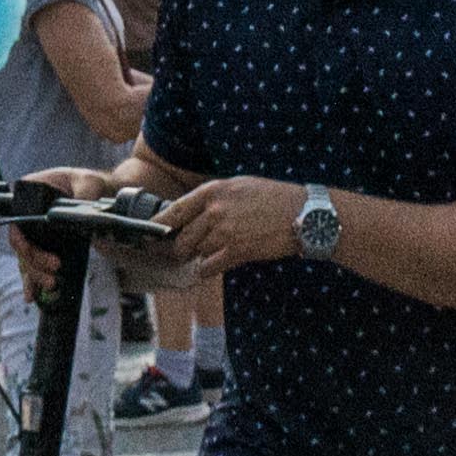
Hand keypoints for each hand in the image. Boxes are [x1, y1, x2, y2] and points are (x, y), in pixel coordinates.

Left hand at [152, 176, 306, 272]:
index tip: (152, 235)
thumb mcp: (240, 186)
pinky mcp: (237, 251)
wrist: (303, 214)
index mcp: (213, 190)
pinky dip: (207, 269)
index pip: (175, 211)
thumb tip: (192, 213)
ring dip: (200, 257)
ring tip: (214, 252)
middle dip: (182, 248)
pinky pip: (209, 267)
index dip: (160, 226)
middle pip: (182, 238)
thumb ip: (214, 198)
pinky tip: (215, 265)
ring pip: (196, 253)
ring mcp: (225, 232)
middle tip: (187, 251)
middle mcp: (215, 210)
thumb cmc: (274, 198)